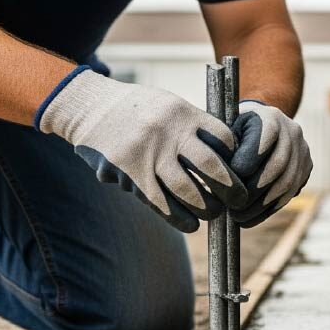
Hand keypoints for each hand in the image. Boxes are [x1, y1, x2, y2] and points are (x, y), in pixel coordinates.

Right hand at [36, 68, 247, 231]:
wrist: (90, 108)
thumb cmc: (138, 109)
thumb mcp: (169, 104)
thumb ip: (194, 127)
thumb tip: (227, 158)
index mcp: (182, 112)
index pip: (223, 138)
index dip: (235, 158)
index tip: (240, 170)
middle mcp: (168, 132)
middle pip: (211, 166)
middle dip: (230, 188)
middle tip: (238, 200)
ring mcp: (148, 154)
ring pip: (187, 190)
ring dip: (206, 207)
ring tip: (214, 212)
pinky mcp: (130, 175)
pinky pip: (160, 203)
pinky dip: (179, 218)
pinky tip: (191, 224)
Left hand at [228, 100, 312, 227]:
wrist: (261, 124)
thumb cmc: (235, 130)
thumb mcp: (226, 131)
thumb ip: (225, 149)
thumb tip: (221, 179)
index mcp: (270, 117)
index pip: (263, 140)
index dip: (246, 164)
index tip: (226, 183)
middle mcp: (292, 131)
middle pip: (278, 165)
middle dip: (254, 191)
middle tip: (232, 208)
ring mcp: (303, 150)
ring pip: (286, 183)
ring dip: (261, 205)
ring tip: (238, 218)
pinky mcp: (306, 168)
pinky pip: (290, 193)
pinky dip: (268, 209)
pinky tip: (249, 219)